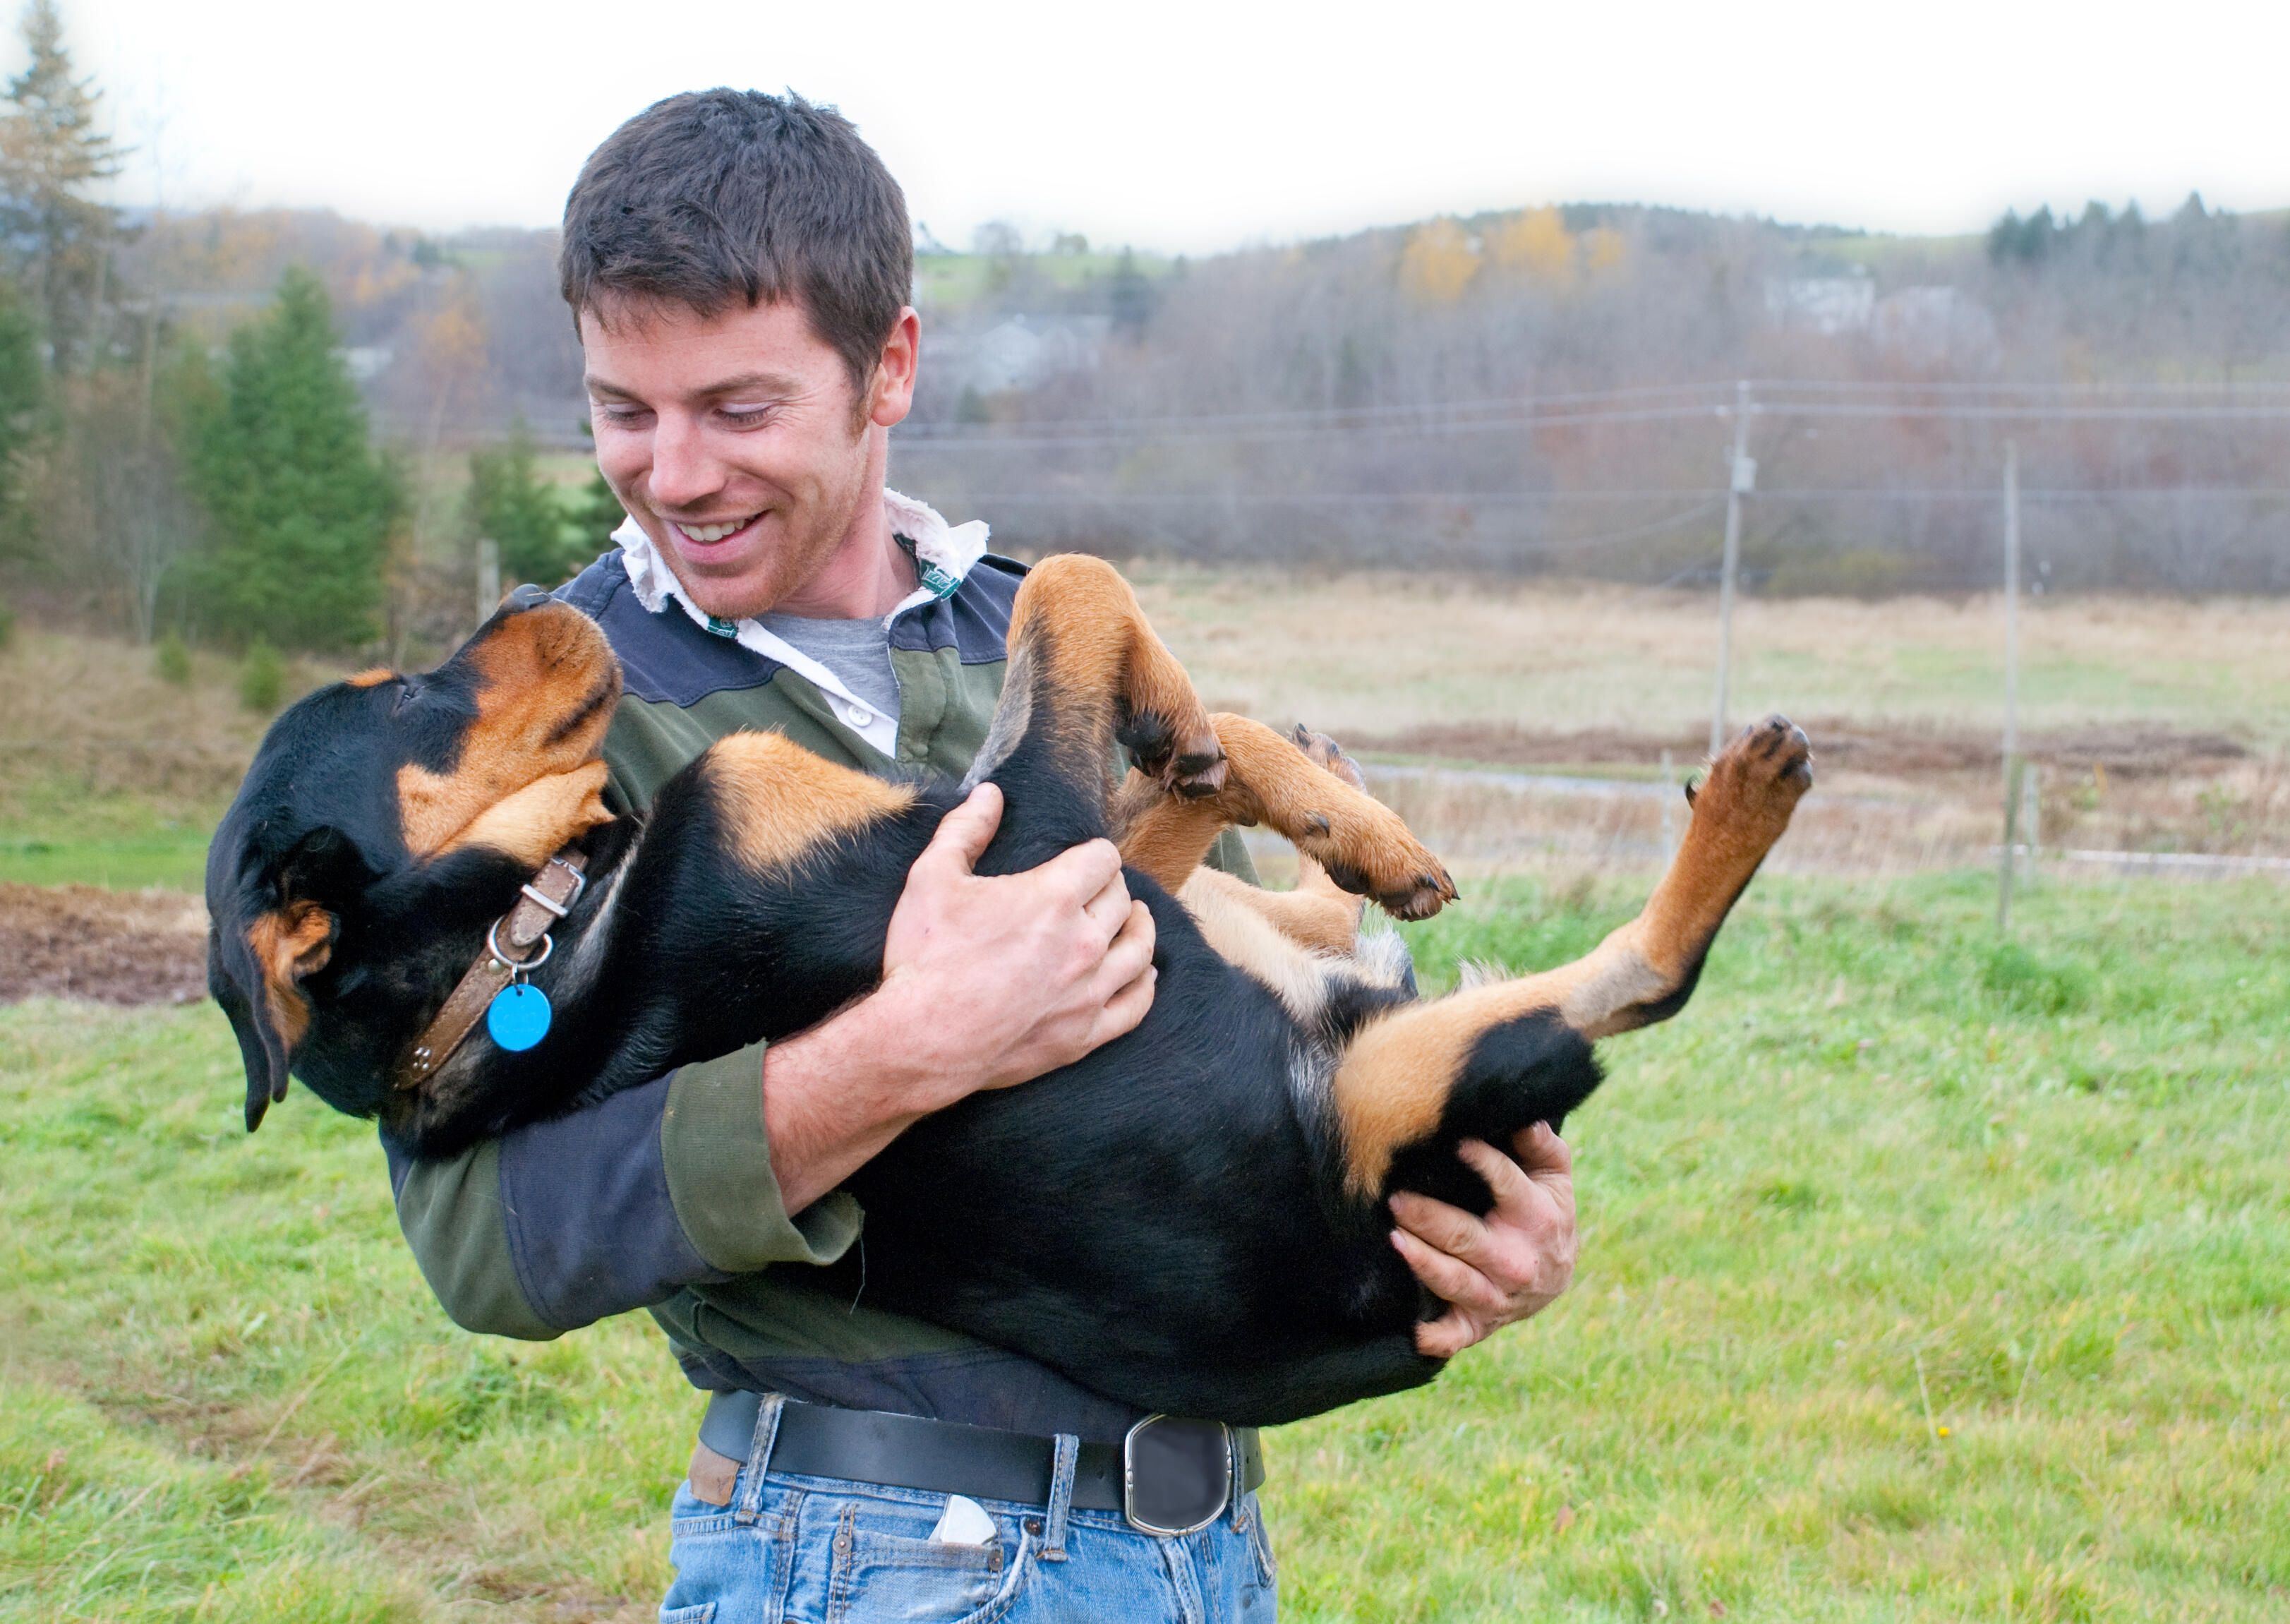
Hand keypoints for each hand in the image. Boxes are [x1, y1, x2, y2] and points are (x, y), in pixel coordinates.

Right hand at [762, 783, 1156, 1212]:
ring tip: (1134, 919)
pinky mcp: (1084, 1034)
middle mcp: (1084, 942)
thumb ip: (964, 830)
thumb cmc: (923, 958)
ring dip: (1138, 928)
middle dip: (1112, 888)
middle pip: (1122, 901)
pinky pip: (1135, 1006)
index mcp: (1055, 897)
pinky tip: (1145, 975)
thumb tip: (990, 794)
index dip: (1094, 854)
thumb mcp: (931, 877)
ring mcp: (1089, 992)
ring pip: (1138, 950)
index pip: (1103, 859)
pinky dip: (1145, 986)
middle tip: (1098, 889)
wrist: (918, 1042)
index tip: (1085, 860)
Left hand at [1389, 1123, 1576, 1358]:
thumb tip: (1527, 1116)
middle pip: (1467, 1238)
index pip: (1508, 1186)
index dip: (1484, 1164)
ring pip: (1456, 1282)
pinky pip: (1456, 1336)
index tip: (1457, 1144)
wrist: (1556, 1275)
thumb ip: (1541, 1145)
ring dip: (1424, 1264)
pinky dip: (1436, 1338)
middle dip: (1429, 1218)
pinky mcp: (1480, 1323)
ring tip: (1395, 1239)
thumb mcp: (1554, 1176)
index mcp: (1537, 1218)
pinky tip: (1413, 1331)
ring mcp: (1497, 1296)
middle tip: (1396, 1199)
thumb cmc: (1547, 1211)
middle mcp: (1517, 1261)